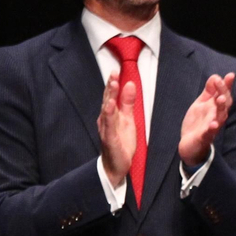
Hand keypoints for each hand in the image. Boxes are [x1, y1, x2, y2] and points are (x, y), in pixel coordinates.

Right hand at [97, 72, 137, 188]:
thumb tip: (130, 85)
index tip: (116, 71)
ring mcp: (106, 129)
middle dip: (110, 87)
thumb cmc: (121, 142)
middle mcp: (105, 120)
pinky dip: (109, 115)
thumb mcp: (128, 119)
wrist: (115, 165)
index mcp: (111, 115)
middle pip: (107, 100)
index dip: (113, 84)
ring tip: (113, 85)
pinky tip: (111, 107)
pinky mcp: (110, 139)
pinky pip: (109, 126)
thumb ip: (128, 103)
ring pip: (107, 111)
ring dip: (109, 97)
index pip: (111, 96)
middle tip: (114, 73)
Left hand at [179, 72, 234, 168]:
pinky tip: (213, 124)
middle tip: (220, 82)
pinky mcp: (204, 137)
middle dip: (223, 92)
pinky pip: (209, 133)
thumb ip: (208, 92)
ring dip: (221, 108)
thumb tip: (215, 77)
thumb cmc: (198, 124)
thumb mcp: (201, 104)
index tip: (230, 75)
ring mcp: (212, 127)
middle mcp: (217, 116)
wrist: (189, 145)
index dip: (227, 85)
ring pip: (220, 117)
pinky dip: (212, 129)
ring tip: (221, 99)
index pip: (224, 94)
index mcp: (215, 108)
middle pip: (224, 104)